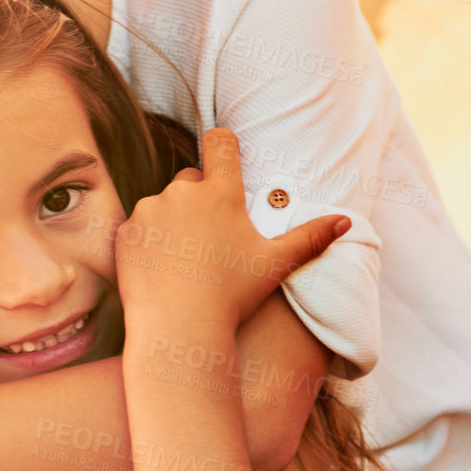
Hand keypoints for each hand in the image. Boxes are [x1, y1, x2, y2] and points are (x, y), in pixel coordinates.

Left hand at [116, 127, 348, 333]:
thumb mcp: (275, 264)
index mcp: (221, 192)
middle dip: (199, 199)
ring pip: (163, 204)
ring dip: (172, 221)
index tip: (225, 154)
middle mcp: (182, 192)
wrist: (179, 328)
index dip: (223, 144)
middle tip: (211, 238)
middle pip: (190, 179)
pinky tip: (162, 269)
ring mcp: (149, 210)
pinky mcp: (125, 232)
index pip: (220, 142)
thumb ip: (310, 238)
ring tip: (186, 260)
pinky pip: (138, 227)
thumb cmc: (232, 296)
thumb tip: (345, 221)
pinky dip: (148, 242)